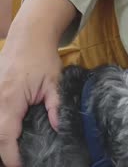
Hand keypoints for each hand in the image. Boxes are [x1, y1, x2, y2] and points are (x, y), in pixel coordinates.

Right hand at [0, 34, 61, 165]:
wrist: (28, 36)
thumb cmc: (42, 58)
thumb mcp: (54, 82)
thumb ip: (56, 106)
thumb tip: (59, 128)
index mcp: (10, 99)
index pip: (6, 136)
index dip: (11, 156)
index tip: (20, 166)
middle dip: (4, 152)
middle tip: (18, 161)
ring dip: (1, 138)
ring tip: (13, 150)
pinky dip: (0, 125)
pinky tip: (10, 133)